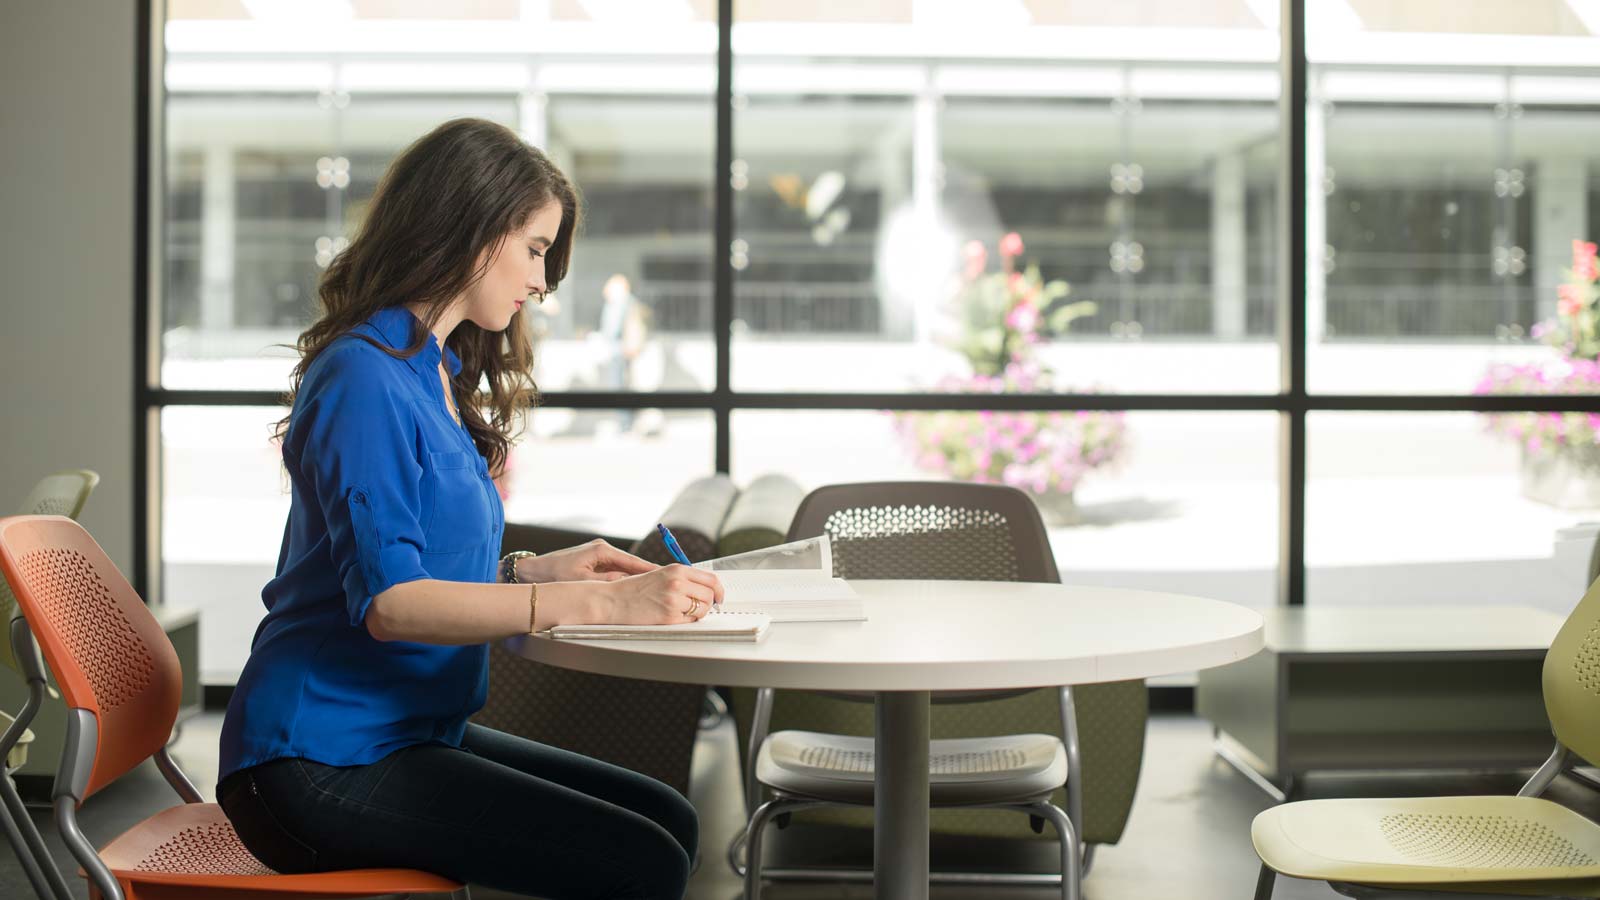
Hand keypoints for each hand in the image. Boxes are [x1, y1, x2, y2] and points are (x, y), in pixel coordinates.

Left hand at [518, 539, 655, 583]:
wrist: (530, 573)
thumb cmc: (552, 576)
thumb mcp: (583, 582)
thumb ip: (608, 583)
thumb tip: (631, 584)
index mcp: (601, 550)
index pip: (633, 561)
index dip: (651, 570)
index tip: (667, 575)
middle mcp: (601, 549)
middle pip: (631, 565)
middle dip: (646, 575)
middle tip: (664, 585)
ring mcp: (596, 555)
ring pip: (622, 569)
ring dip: (634, 579)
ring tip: (651, 590)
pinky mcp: (591, 562)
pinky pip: (613, 572)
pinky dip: (622, 580)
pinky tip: (630, 590)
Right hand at [601, 565, 723, 624]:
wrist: (612, 600)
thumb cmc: (633, 589)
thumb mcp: (659, 574)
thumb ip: (681, 578)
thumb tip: (703, 587)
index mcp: (676, 570)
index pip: (711, 579)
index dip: (718, 590)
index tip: (718, 597)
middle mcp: (678, 583)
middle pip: (710, 595)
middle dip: (708, 603)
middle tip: (699, 607)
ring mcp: (674, 600)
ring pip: (702, 609)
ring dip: (697, 613)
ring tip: (682, 611)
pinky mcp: (669, 617)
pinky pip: (689, 621)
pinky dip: (686, 621)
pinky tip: (672, 617)